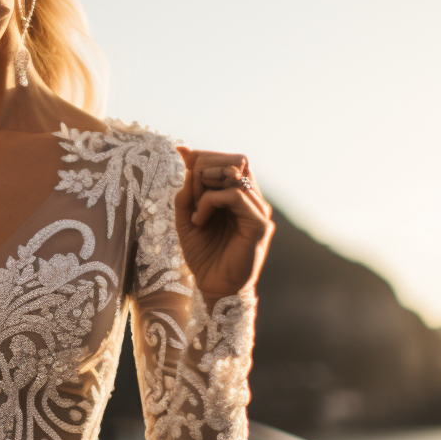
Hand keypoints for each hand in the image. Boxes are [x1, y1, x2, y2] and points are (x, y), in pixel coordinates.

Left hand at [174, 146, 274, 304]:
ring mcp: (258, 211)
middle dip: (207, 165)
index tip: (181, 154)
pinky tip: (199, 220)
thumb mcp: (186, 218)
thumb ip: (187, 190)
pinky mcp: (259, 224)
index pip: (230, 160)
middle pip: (237, 160)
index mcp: (238, 196)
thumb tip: (184, 153)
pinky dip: (211, 202)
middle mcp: (252, 200)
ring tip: (194, 207)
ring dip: (207, 183)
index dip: (207, 155)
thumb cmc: (203, 255)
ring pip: (237, 174)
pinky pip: (236, 196)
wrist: (213, 287)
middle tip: (190, 188)